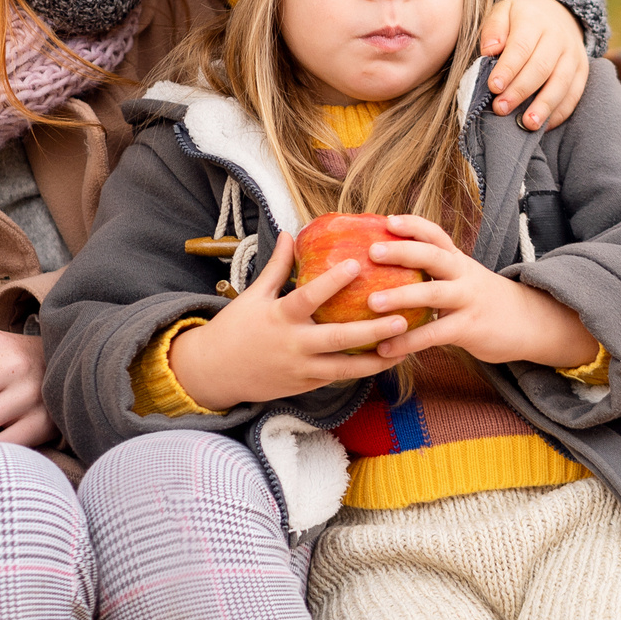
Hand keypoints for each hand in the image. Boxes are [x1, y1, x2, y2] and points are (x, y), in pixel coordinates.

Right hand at [169, 231, 408, 411]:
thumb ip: (277, 266)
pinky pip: (338, 378)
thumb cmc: (235, 328)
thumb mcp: (254, 294)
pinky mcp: (305, 387)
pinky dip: (362, 370)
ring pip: (345, 368)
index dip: (332, 281)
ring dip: (377, 359)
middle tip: (401, 318)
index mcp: (280, 317)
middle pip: (338, 339)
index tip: (357, 264)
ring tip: (405, 347)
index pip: (309, 297)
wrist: (214, 372)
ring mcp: (301, 370)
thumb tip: (290, 233)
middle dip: (372, 330)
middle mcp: (293, 345)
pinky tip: (386, 360)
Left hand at [365, 215, 599, 368]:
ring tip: (371, 304)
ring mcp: (468, 301)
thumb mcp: (464, 277)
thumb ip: (436, 272)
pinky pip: (435, 334)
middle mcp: (463, 275)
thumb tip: (390, 265)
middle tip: (372, 252)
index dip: (412, 225)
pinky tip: (385, 348)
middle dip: (402, 252)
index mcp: (458, 261)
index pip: (436, 234)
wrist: (530, 322)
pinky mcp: (469, 328)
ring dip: (400, 297)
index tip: (387, 220)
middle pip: (433, 256)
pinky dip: (408, 341)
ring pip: (433, 294)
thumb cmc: (484, 300)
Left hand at [481, 0, 588, 130]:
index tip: (493, 87)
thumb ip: (494, 29)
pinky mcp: (583, 70)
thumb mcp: (503, 12)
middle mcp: (558, 37)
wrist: (557, 13)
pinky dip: (560, 112)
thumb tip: (489, 50)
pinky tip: (545, 125)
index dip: (508, 69)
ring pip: (562, 83)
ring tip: (528, 124)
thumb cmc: (521, 19)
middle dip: (520, 91)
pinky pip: (574, 94)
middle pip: (541, 67)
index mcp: (534, 21)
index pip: (521, 47)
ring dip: (544, 106)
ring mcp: (573, 54)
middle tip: (501, 108)